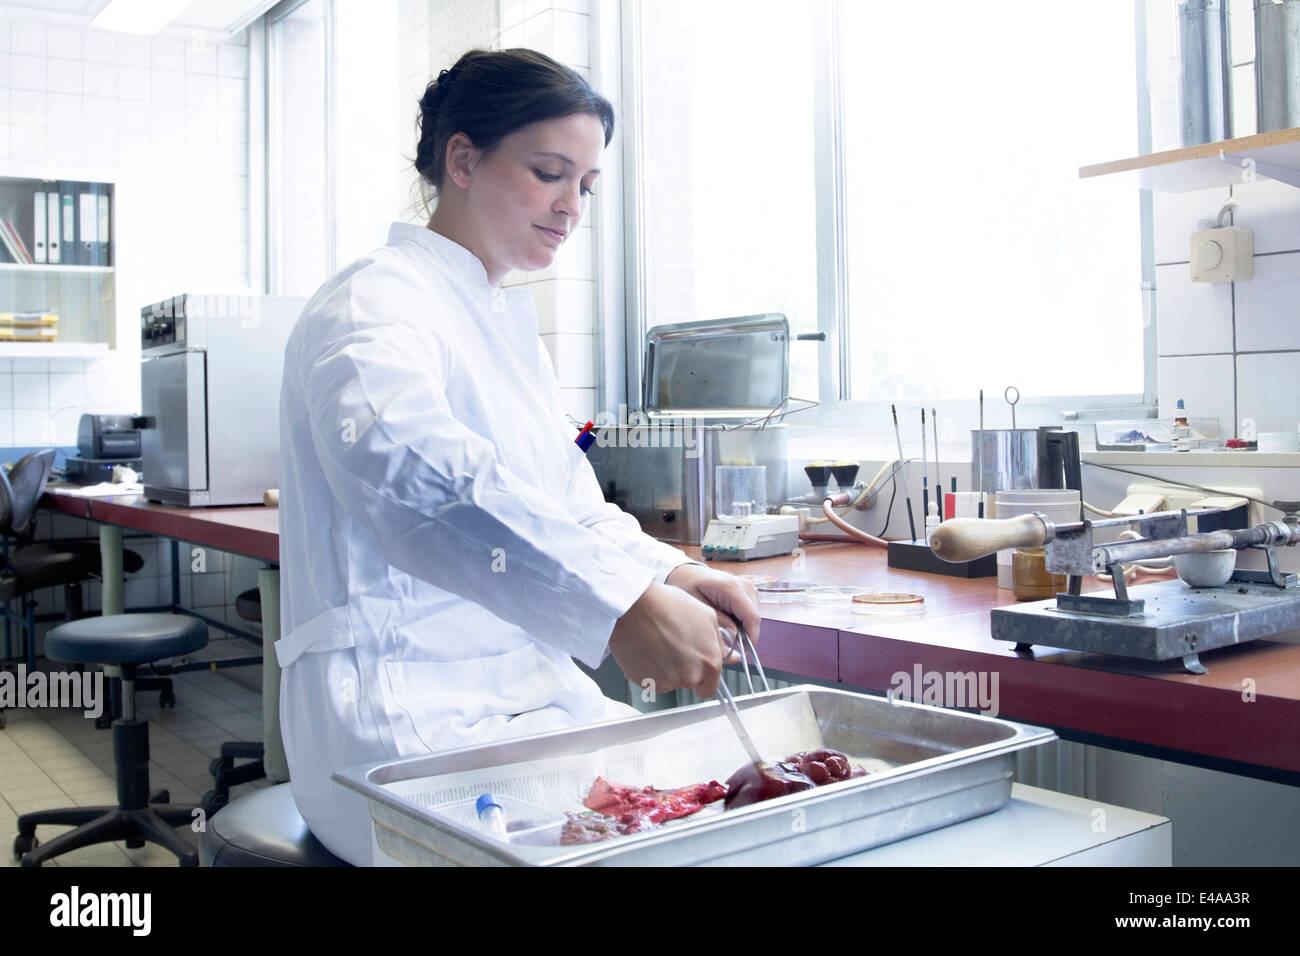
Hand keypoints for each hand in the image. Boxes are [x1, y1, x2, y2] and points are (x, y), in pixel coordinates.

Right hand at [609, 581, 725, 696]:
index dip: (703, 679)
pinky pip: (649, 680)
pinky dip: (648, 668)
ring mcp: (666, 681)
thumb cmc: (667, 606)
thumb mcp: (706, 615)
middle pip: (689, 683)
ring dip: (665, 668)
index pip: (710, 688)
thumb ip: (718, 641)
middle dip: (683, 669)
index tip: (696, 670)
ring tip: (658, 643)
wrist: (634, 605)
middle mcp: (690, 676)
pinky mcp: (644, 681)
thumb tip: (723, 653)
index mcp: (709, 662)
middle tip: (673, 646)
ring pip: (669, 681)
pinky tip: (646, 648)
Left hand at [664, 563, 760, 648]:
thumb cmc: (688, 587)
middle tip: (728, 644)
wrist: (688, 573)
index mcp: (730, 588)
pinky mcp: (748, 590)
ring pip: (753, 616)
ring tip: (723, 628)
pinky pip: (750, 611)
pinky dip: (741, 620)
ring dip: (743, 627)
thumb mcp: (697, 606)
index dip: (751, 637)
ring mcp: (748, 586)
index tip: (743, 652)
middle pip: (754, 618)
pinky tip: (726, 619)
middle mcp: (744, 585)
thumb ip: (717, 621)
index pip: (751, 617)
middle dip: (745, 634)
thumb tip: (735, 635)